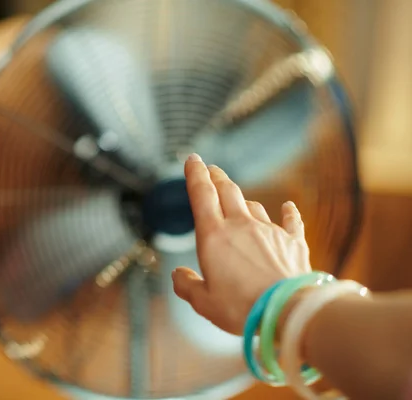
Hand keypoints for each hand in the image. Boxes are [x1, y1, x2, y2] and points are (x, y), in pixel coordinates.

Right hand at [171, 154, 311, 334]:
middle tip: (211, 170)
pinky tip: (288, 207)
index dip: (195, 174)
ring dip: (243, 199)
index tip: (192, 160)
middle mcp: (241, 225)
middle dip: (216, 177)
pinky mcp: (292, 242)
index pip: (201, 194)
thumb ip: (187, 285)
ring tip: (238, 199)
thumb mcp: (203, 302)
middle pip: (227, 190)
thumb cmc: (241, 308)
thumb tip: (178, 275)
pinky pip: (290, 221)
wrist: (287, 311)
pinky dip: (288, 212)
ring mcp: (269, 231)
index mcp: (214, 236)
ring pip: (253, 205)